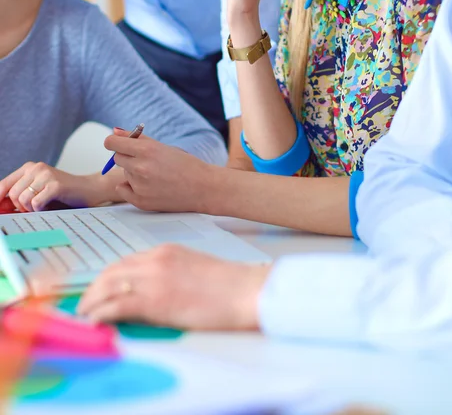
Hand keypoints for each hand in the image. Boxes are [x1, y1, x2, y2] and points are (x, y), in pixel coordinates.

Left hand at [0, 162, 114, 212]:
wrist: (91, 189)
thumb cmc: (65, 193)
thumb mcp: (38, 191)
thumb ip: (20, 196)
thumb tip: (1, 208)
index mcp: (29, 168)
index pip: (3, 185)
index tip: (1, 211)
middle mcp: (36, 168)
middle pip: (12, 194)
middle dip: (19, 207)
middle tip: (33, 210)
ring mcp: (46, 175)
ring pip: (22, 199)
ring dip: (30, 209)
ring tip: (42, 207)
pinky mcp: (55, 185)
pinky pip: (35, 203)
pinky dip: (40, 210)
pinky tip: (49, 207)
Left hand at [78, 244, 271, 329]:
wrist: (245, 290)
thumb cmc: (228, 283)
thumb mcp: (192, 267)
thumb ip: (169, 272)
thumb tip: (150, 289)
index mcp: (165, 250)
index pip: (126, 261)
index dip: (109, 276)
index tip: (101, 289)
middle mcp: (155, 260)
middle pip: (112, 271)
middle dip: (94, 288)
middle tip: (86, 303)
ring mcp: (154, 278)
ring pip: (109, 285)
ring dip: (92, 301)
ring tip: (85, 314)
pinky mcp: (156, 300)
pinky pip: (117, 305)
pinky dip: (101, 313)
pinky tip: (95, 321)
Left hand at [104, 128, 215, 212]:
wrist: (203, 188)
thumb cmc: (186, 165)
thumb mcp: (163, 146)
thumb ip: (137, 138)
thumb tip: (115, 131)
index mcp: (146, 151)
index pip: (111, 142)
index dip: (114, 142)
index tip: (118, 144)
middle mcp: (140, 168)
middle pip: (117, 158)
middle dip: (127, 157)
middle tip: (146, 161)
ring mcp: (139, 186)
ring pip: (124, 174)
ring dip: (133, 173)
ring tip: (155, 176)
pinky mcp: (140, 201)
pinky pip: (123, 189)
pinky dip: (131, 187)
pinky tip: (149, 186)